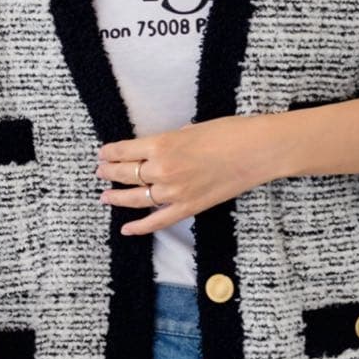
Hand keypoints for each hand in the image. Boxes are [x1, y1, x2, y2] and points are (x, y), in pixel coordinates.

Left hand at [95, 115, 273, 236]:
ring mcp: (175, 191)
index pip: (124, 150)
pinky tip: (126, 229)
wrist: (257, 151)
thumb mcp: (191, 128)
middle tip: (100, 172)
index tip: (103, 153)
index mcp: (162, 143)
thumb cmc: (229, 132)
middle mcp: (163, 169)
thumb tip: (158, 149)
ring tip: (105, 196)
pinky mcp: (189, 207)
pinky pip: (158, 221)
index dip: (110, 153)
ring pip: (136, 197)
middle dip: (109, 172)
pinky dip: (140, 227)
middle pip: (126, 173)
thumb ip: (170, 140)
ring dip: (117, 197)